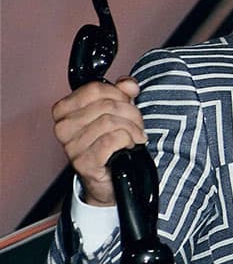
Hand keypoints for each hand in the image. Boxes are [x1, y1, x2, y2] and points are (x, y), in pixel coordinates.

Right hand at [52, 77, 146, 206]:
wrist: (109, 179)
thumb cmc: (109, 144)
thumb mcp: (116, 112)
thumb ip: (122, 93)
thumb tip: (129, 84)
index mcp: (64, 110)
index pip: (94, 89)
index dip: (118, 93)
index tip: (128, 102)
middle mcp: (63, 127)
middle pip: (106, 105)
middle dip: (130, 113)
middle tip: (137, 124)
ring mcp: (71, 146)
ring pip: (110, 122)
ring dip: (132, 128)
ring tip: (136, 136)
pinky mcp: (84, 163)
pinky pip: (111, 140)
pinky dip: (127, 140)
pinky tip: (130, 145)